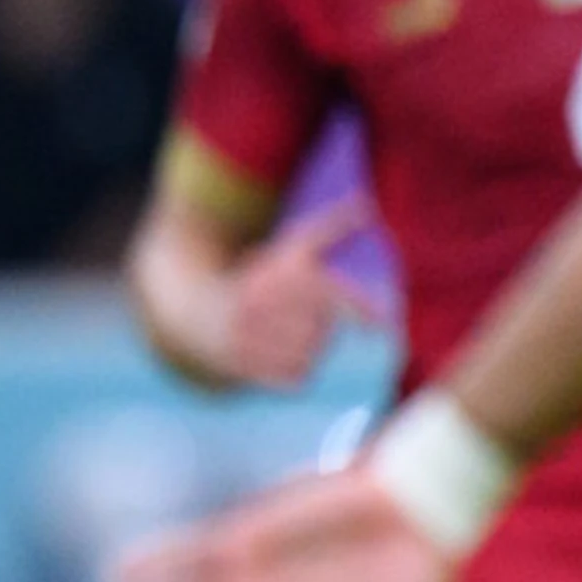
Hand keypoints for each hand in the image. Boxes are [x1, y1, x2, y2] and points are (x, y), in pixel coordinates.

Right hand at [215, 196, 378, 387]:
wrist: (199, 312)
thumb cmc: (260, 278)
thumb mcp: (290, 247)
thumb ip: (330, 228)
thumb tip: (367, 205)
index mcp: (274, 274)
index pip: (331, 293)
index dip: (362, 308)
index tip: (382, 324)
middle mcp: (259, 305)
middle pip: (325, 328)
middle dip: (321, 324)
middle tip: (298, 315)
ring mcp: (247, 337)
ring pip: (313, 354)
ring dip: (310, 347)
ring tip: (287, 333)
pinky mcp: (244, 366)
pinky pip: (298, 377)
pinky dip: (298, 369)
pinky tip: (279, 353)